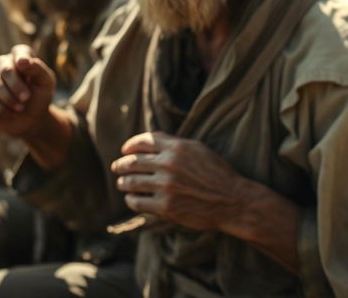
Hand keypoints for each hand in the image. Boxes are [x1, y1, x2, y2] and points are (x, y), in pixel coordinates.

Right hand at [0, 45, 55, 138]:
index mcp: (21, 57)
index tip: (23, 64)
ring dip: (8, 99)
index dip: (21, 57)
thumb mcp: (45, 83)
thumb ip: (37, 69)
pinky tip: (9, 113)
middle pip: (6, 70)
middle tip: (26, 98)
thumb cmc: (40, 96)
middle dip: (17, 86)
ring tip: (20, 108)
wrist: (31, 118)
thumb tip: (23, 61)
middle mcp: (4, 64)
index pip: (20, 52)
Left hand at [111, 131, 245, 232]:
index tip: (125, 150)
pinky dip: (131, 200)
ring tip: (122, 183)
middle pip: (133, 161)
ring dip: (123, 182)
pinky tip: (132, 198)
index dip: (130, 145)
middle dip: (121, 164)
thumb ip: (174, 144)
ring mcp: (166, 186)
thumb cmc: (216, 172)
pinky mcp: (165, 207)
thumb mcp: (198, 149)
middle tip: (116, 167)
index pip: (144, 141)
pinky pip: (137, 202)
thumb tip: (149, 142)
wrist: (231, 199)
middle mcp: (169, 164)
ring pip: (131, 182)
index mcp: (178, 147)